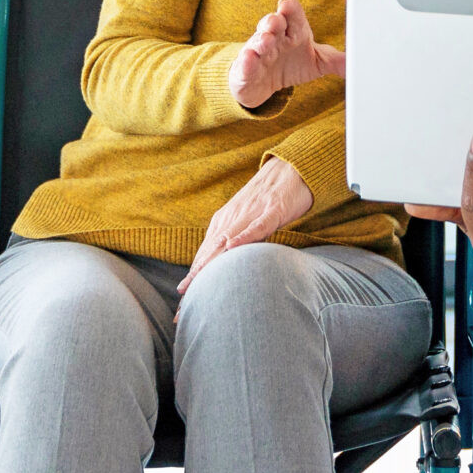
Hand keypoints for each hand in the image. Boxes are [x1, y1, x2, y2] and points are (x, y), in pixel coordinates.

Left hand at [180, 157, 312, 292]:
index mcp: (223, 222)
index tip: (181, 304)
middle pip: (209, 253)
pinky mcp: (272, 209)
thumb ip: (235, 242)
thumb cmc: (269, 198)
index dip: (192, 281)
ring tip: (195, 284)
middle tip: (181, 305)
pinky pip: (257, 225)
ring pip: (226, 242)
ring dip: (210, 264)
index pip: (204, 256)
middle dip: (194, 280)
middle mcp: (231, 218)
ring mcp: (251, 213)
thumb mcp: (248, 222)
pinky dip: (244, 237)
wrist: (291, 167)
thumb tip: (224, 268)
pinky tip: (232, 247)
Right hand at [227, 0, 345, 109]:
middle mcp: (274, 37)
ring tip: (265, 40)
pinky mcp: (245, 70)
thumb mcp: (317, 62)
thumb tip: (361, 63)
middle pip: (272, 23)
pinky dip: (247, 62)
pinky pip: (245, 64)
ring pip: (257, 41)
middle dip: (273, 20)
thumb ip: (337, 61)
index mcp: (293, 31)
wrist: (264, 83)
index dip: (290, 9)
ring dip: (260, 40)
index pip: (292, 14)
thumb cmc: (291, 63)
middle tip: (277, 20)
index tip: (288, 4)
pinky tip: (249, 59)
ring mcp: (258, 52)